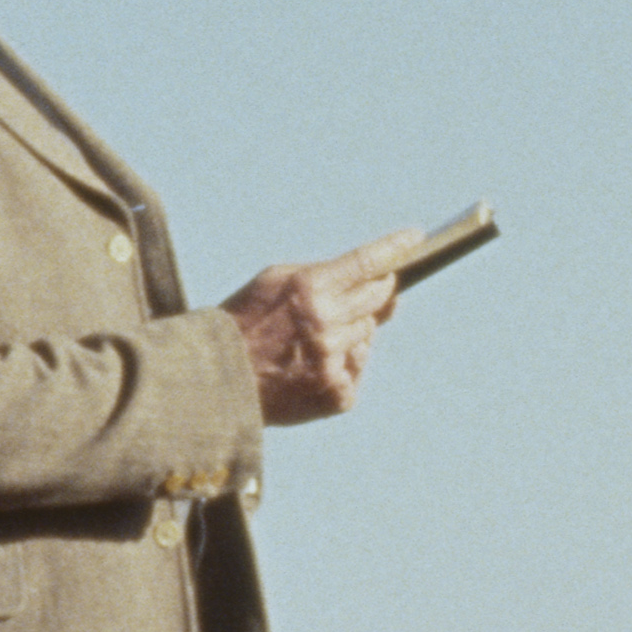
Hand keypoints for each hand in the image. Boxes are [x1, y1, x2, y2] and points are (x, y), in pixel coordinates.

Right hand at [223, 229, 433, 423]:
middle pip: (379, 297)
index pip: (367, 262)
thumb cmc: (244, 322)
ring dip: (352, 330)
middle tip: (374, 288)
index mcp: (309, 289)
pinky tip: (310, 366)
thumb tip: (372, 277)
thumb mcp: (274, 282)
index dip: (394, 248)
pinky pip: (356, 368)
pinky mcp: (337, 393)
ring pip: (367, 333)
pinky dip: (341, 365)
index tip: (415, 238)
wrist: (216, 380)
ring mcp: (333, 360)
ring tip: (314, 337)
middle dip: (379, 290)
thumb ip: (323, 274)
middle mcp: (326, 323)